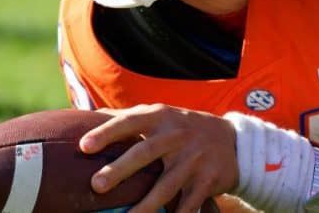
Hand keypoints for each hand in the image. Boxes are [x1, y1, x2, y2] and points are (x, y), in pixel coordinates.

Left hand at [80, 103, 238, 211]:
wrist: (234, 141)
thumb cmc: (184, 128)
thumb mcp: (162, 115)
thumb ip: (129, 117)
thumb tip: (87, 118)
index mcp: (161, 117)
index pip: (130, 121)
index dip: (107, 132)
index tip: (84, 146)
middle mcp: (178, 136)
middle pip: (146, 152)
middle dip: (121, 169)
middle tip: (96, 185)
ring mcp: (194, 159)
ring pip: (166, 186)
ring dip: (145, 206)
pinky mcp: (208, 181)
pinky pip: (188, 204)